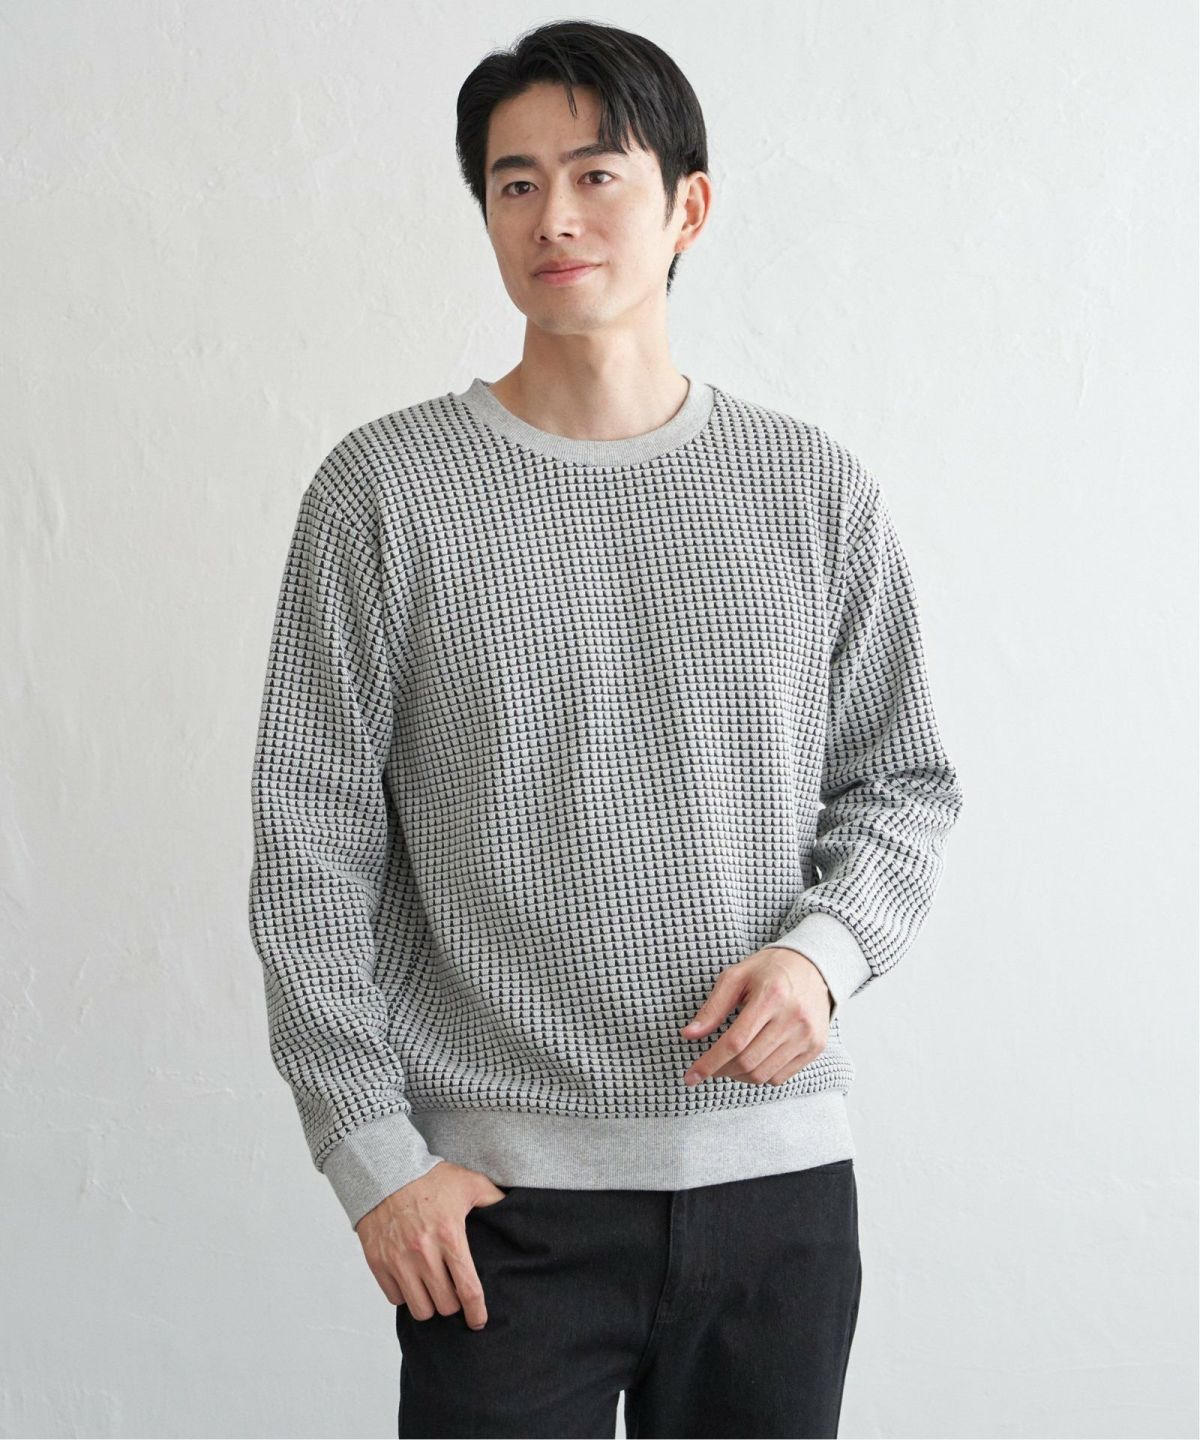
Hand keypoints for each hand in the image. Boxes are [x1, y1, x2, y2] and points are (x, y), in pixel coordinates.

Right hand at [354, 1160, 507, 1329]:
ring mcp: (398, 1260)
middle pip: (445, 1306)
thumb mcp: (468, 1183)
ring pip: (420, 1309)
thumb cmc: (430, 1178)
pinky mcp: (378, 1263)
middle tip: (454, 1292)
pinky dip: (405, 1294)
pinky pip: (395, 1298)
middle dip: (453, 1304)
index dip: (477, 1312)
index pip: (468, 1289)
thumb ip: (493, 1199)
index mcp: (450, 1236)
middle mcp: (423, 1253)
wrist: (386, 1170)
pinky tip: (412, 1280)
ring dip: (430, 1304)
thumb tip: (515, 1209)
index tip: (479, 1321)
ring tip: (433, 1290)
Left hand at [678, 946, 832, 1086]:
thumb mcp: (736, 977)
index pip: (735, 1041)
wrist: (813, 966)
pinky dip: (760, 1077)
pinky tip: (751, 1063)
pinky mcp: (816, 1047)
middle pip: (748, 1061)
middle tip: (708, 1068)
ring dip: (738, 1076)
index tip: (691, 1076)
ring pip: (763, 1075)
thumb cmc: (769, 970)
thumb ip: (713, 1007)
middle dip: (721, 1070)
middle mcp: (793, 1018)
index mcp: (771, 995)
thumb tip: (689, 1035)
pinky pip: (781, 1077)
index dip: (709, 1062)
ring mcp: (807, 1035)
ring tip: (728, 1065)